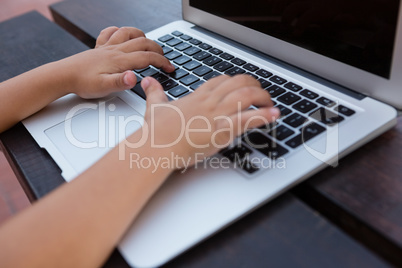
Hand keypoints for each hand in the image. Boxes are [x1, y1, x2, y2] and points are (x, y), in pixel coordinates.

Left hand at [60, 27, 174, 97]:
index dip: (162, 62)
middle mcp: (115, 50)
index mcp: (120, 61)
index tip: (170, 68)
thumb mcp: (103, 88)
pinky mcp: (100, 47)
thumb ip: (120, 82)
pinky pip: (112, 32)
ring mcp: (108, 47)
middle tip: (165, 59)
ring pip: (130, 33)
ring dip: (143, 36)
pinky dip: (121, 31)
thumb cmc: (82, 83)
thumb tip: (135, 77)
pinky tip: (123, 35)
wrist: (63, 75)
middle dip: (158, 49)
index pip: (147, 58)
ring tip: (150, 44)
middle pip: (143, 42)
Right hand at [134, 75, 279, 168]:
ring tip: (271, 104)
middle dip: (254, 86)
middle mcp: (210, 102)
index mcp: (197, 97)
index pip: (221, 81)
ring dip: (263, 98)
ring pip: (246, 96)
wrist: (157, 146)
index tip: (242, 87)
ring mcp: (217, 114)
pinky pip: (248, 118)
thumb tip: (147, 81)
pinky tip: (274, 115)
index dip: (235, 81)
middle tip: (261, 94)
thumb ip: (155, 93)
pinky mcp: (222, 130)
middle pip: (238, 83)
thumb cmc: (156, 131)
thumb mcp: (154, 107)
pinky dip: (264, 116)